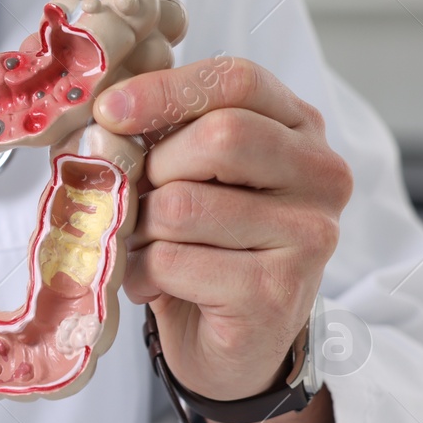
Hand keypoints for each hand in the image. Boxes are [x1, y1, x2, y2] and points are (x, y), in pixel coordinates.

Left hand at [94, 57, 350, 422]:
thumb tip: (102, 114)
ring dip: (140, 229)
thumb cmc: (203, 242)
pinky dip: (142, 272)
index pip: (237, 80)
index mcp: (298, 127)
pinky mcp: (278, 293)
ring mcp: (310, 237)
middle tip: (138, 200)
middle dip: (155, 167)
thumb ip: (160, 132)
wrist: (233, 342)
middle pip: (220, 137)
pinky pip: (175, 261)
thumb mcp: (187, 171)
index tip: (109, 110)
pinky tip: (151, 283)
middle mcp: (321, 175)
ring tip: (144, 246)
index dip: (165, 89)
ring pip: (184, 205)